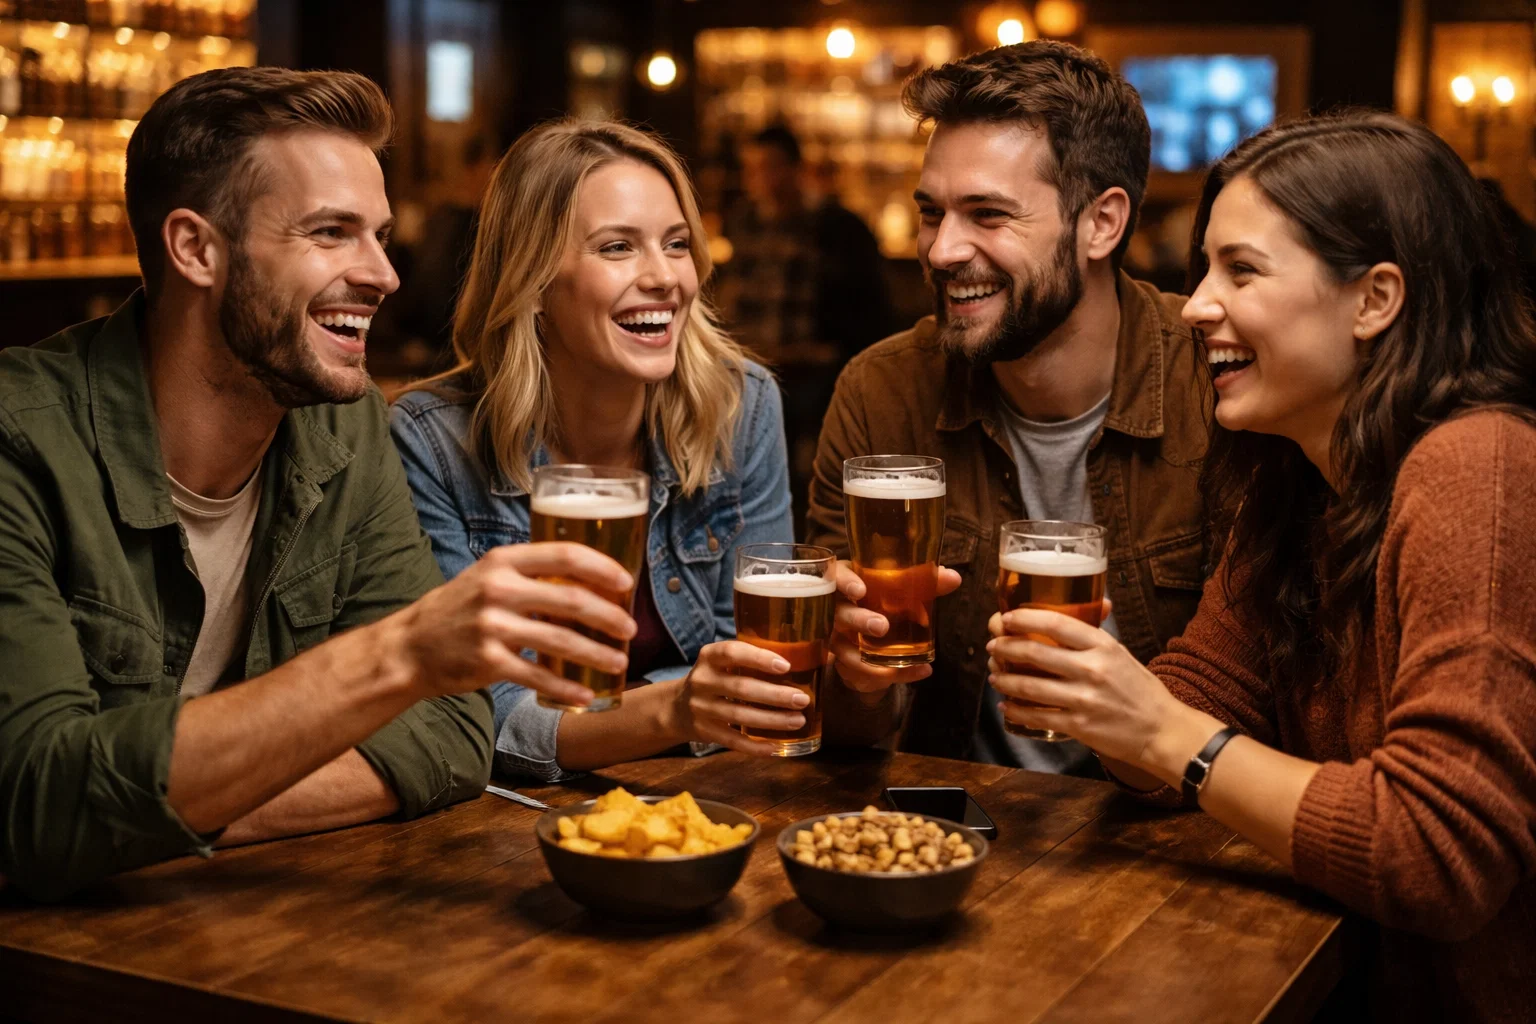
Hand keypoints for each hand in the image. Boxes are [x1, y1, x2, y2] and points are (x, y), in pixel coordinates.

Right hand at [386, 543, 636, 706]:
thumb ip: (530, 575)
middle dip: (609, 616)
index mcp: (503, 561)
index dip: (602, 567)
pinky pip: (538, 676)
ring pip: (560, 639)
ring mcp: (492, 626)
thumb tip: (587, 582)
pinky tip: (587, 693)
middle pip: (571, 599)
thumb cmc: (459, 609)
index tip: (626, 583)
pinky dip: (566, 687)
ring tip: (619, 661)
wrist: (410, 647)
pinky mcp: (487, 662)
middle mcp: (498, 589)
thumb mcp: (488, 577)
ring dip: (597, 653)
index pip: (564, 555)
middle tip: (630, 629)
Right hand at [667, 641, 811, 754]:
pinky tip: (777, 747)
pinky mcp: (704, 732)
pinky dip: (756, 746)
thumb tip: (802, 658)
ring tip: (798, 721)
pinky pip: (733, 741)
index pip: (732, 652)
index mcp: (709, 657)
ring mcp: (701, 708)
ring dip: (772, 720)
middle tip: (802, 699)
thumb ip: (749, 658)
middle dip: (775, 695)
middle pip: (741, 688)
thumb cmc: (714, 679)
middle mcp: (702, 681)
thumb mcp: (721, 663)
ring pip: (740, 716)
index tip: (786, 666)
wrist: (676, 707)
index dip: (759, 658)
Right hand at [830, 560, 961, 699]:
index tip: (860, 590)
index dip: (845, 583)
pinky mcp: (842, 661)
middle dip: (858, 620)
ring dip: (868, 661)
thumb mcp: (898, 589)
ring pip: (843, 650)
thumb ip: (924, 583)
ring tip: (897, 666)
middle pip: (837, 614)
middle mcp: (833, 609)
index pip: (835, 578)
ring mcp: (833, 637)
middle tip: (881, 626)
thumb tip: (953, 577)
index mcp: (844, 582)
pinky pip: (859, 673)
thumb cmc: (879, 599)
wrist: (863, 631)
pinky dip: (889, 676)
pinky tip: (917, 672)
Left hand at [985, 606, 1193, 769]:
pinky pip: (1038, 716)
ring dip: (1005, 680)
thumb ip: (1094, 634)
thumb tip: (1088, 601)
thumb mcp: (1120, 653)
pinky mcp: (1079, 725)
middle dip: (1005, 648)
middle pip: (1035, 653)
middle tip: (993, 646)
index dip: (1023, 619)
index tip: (1006, 618)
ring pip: (1030, 687)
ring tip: (995, 676)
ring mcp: (1084, 699)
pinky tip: (1006, 706)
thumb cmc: (1139, 689)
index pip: (1055, 624)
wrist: (1162, 730)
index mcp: (1102, 645)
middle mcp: (1092, 669)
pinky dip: (1016, 711)